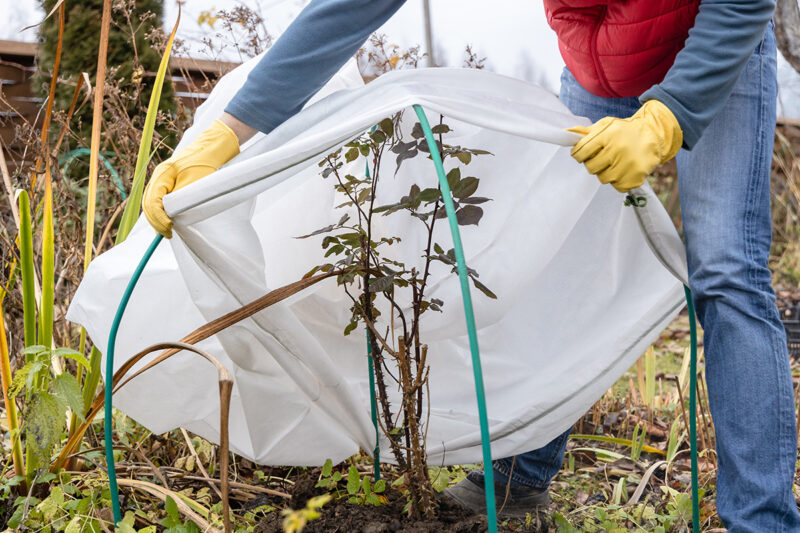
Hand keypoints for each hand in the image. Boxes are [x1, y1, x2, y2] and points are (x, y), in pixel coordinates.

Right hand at [143, 119, 239, 237]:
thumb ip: (181, 198)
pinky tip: (167, 222)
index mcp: (162, 174)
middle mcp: (159, 176)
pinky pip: (158, 199)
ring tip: (166, 231)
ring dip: (157, 218)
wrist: (211, 148)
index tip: (169, 228)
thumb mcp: (195, 182)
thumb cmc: (205, 163)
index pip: (152, 201)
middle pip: (148, 203)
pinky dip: (160, 212)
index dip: (159, 218)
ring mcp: (162, 179)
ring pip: (151, 202)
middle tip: (167, 234)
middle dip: (156, 221)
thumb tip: (171, 216)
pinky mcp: (168, 182)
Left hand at [567, 100, 682, 192]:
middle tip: (602, 157)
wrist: (653, 135)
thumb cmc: (624, 131)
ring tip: (614, 162)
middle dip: (593, 163)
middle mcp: (618, 149)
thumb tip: (566, 133)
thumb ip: (586, 132)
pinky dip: (618, 180)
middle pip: (590, 167)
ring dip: (605, 172)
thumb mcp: (606, 125)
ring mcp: (628, 164)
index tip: (582, 154)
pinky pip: (617, 186)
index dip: (578, 154)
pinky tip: (624, 169)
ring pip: (603, 178)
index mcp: (608, 135)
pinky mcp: (636, 176)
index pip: (581, 152)